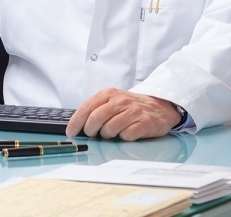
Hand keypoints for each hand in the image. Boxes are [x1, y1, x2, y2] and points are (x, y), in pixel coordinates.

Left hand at [64, 88, 180, 140]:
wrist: (159, 106)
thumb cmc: (131, 106)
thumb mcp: (112, 101)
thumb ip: (96, 109)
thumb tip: (77, 126)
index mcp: (109, 94)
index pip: (86, 108)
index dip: (76, 122)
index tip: (71, 133)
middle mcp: (121, 101)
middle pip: (95, 119)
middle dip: (90, 131)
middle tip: (93, 134)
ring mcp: (133, 111)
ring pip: (109, 129)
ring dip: (107, 135)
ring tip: (113, 132)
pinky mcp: (144, 123)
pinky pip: (126, 136)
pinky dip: (123, 138)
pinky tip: (127, 133)